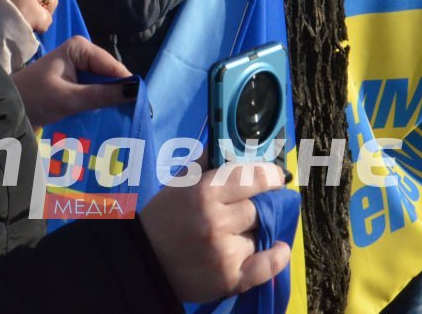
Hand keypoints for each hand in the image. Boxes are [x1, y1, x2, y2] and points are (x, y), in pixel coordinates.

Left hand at [9, 36, 131, 128]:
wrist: (2, 110)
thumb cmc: (32, 99)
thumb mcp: (70, 99)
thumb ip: (103, 95)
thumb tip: (136, 91)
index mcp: (80, 48)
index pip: (113, 67)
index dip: (126, 86)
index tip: (139, 108)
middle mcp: (82, 53)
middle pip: (110, 75)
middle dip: (117, 94)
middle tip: (129, 117)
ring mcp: (77, 67)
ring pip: (103, 85)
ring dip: (108, 101)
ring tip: (119, 119)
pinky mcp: (73, 82)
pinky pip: (94, 91)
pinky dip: (97, 104)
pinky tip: (104, 117)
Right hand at [140, 163, 290, 302]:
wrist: (142, 262)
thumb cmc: (164, 217)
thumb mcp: (181, 182)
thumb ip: (208, 161)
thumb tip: (234, 142)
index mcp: (205, 192)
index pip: (254, 177)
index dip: (271, 176)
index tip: (277, 177)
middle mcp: (216, 221)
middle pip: (259, 208)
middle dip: (259, 207)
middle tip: (251, 208)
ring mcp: (224, 253)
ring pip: (260, 235)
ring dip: (254, 233)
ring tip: (238, 233)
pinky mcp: (229, 279)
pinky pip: (266, 266)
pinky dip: (276, 257)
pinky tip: (279, 247)